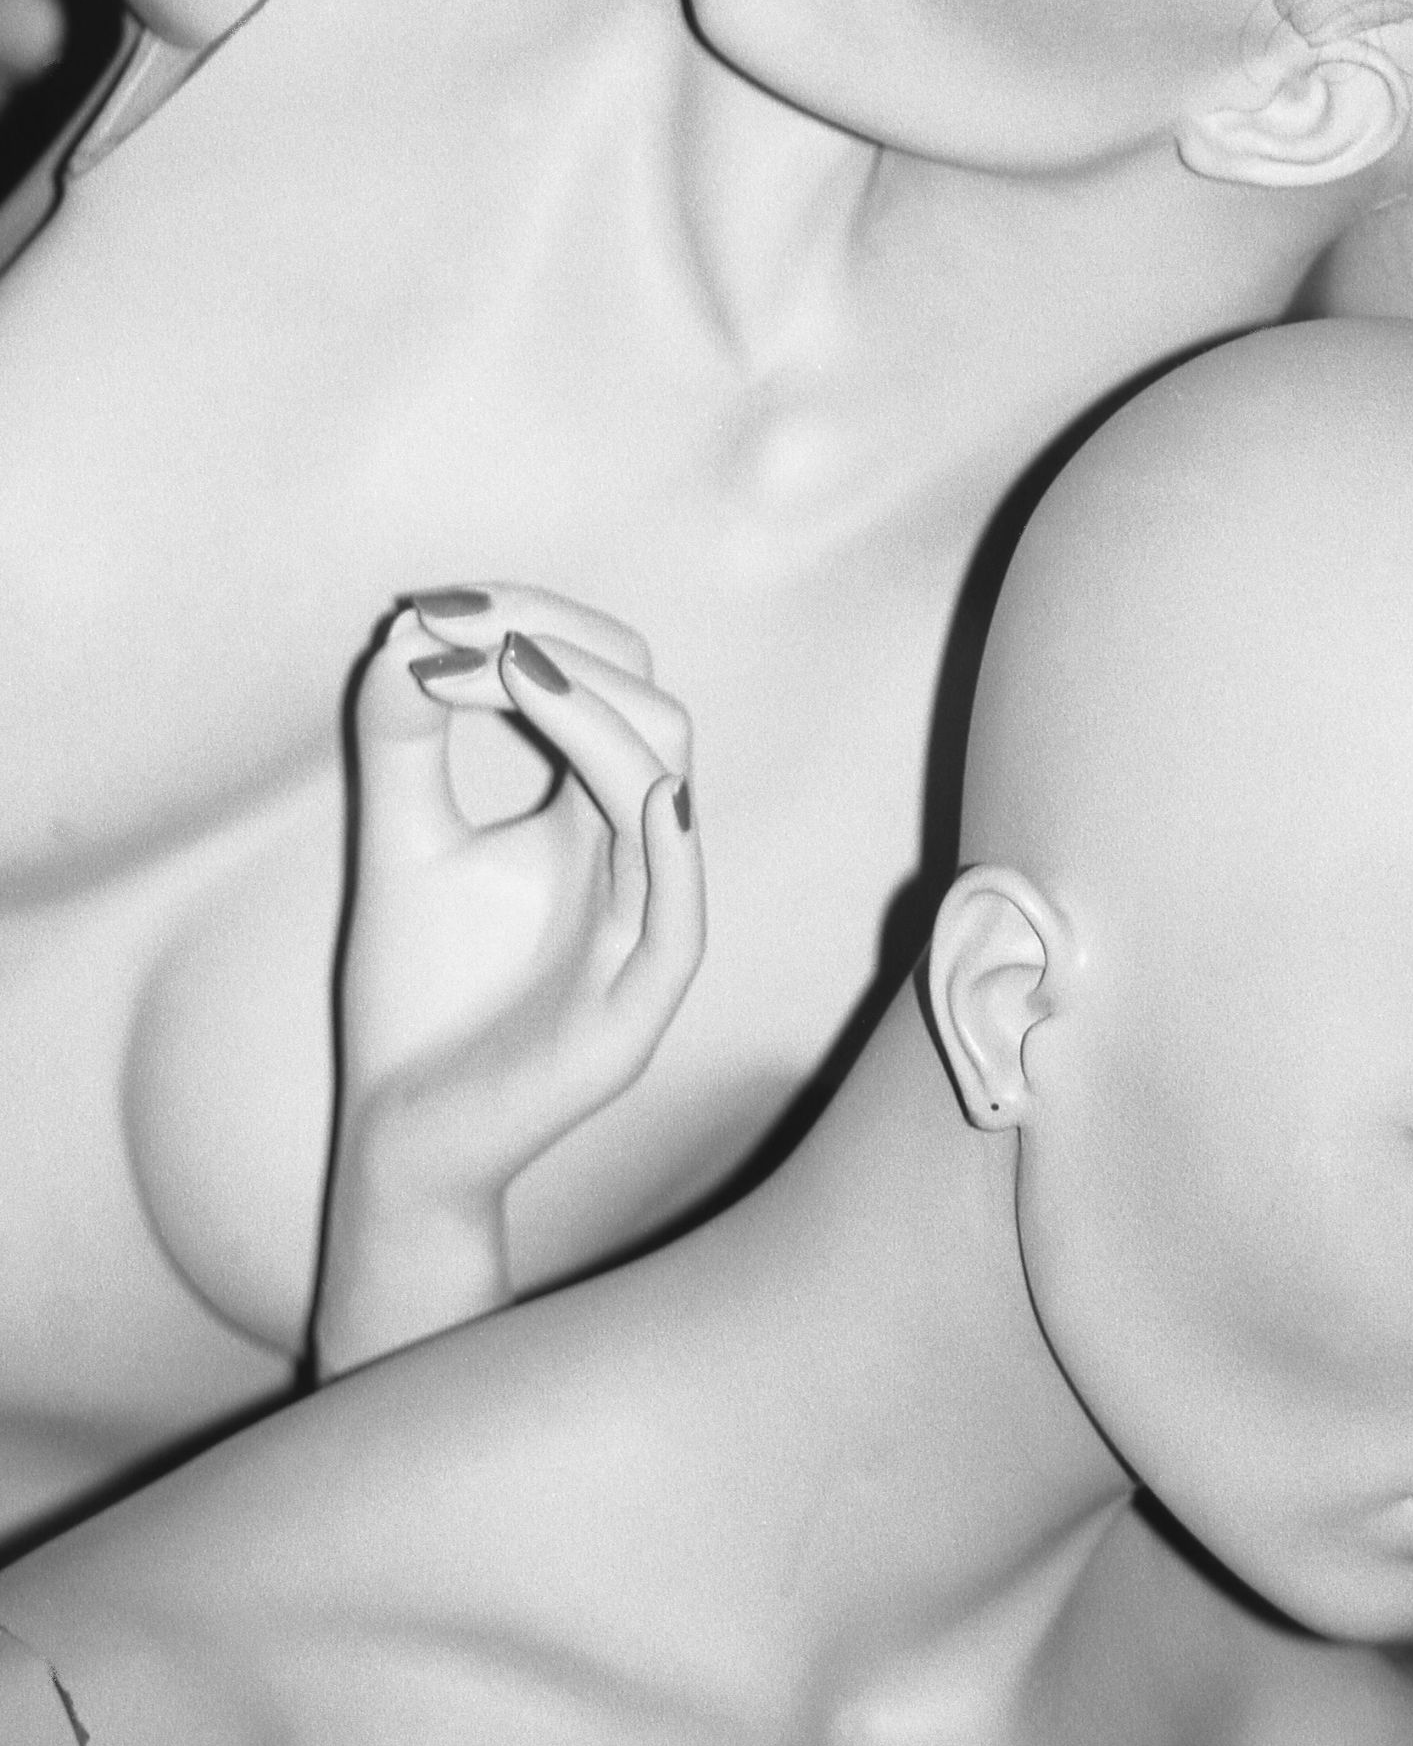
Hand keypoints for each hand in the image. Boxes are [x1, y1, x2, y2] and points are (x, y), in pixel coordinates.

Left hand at [313, 587, 703, 1373]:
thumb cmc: (417, 993)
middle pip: (653, 706)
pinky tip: (609, 776)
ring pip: (669, 780)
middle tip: (462, 626)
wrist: (400, 1135)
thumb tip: (407, 629)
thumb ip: (401, 735)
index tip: (431, 611)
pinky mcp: (640, 1005)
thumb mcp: (400, 837)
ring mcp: (649, 927)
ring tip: (504, 667)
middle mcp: (639, 856)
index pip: (611, 679)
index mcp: (596, 813)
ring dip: (591, 709)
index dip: (536, 626)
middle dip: (564, 644)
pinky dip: (656, 830)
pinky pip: (679, 906)